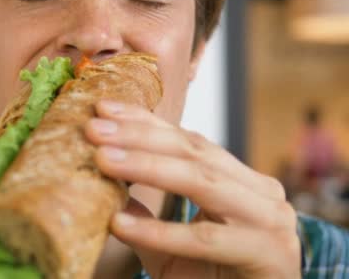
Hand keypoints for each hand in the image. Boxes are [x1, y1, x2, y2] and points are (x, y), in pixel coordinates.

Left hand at [85, 101, 300, 278]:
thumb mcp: (172, 245)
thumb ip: (146, 217)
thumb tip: (106, 189)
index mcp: (241, 181)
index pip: (188, 140)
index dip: (145, 122)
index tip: (103, 108)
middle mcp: (261, 192)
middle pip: (193, 151)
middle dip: (139, 137)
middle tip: (93, 129)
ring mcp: (269, 220)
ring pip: (201, 181)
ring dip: (147, 167)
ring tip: (102, 160)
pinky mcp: (268, 254)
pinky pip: (205, 238)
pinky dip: (160, 232)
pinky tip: (119, 226)